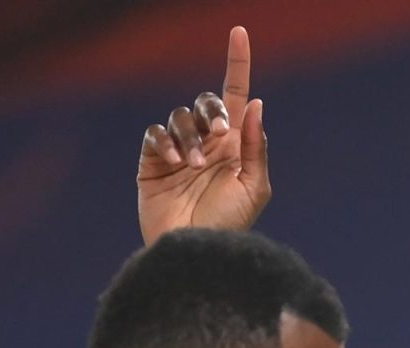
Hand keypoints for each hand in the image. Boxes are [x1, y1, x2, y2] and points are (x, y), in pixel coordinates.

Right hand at [138, 26, 268, 244]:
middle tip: (221, 136)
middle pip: (205, 101)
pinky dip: (166, 142)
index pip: (236, 97)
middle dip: (212, 111)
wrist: (196, 253)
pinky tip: (175, 164)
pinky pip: (156, 133)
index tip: (239, 32)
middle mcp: (208, 144)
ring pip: (179, 116)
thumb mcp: (253, 189)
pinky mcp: (153, 161)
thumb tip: (256, 103)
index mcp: (235, 146)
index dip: (238, 64)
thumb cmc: (230, 226)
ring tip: (192, 167)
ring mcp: (179, 151)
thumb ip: (255, 147)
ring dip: (188, 137)